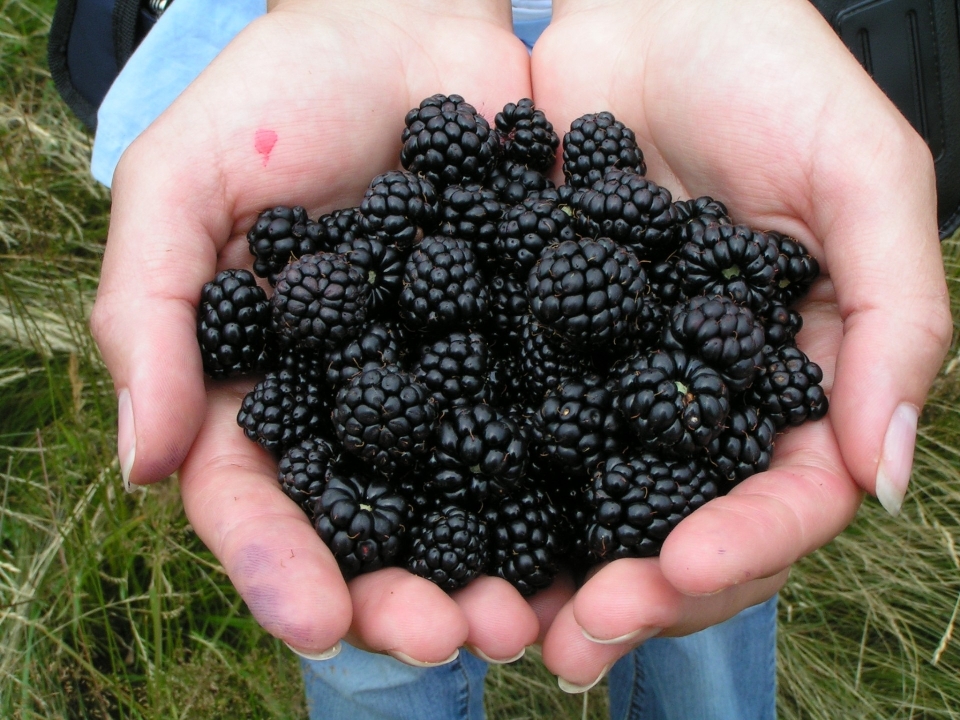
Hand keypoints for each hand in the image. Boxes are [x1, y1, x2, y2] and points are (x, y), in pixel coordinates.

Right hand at [90, 0, 543, 661]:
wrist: (400, 18)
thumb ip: (155, 317)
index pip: (259, 497)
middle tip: (448, 639)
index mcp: (269, 383)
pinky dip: (576, 474)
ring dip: (498, 565)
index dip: (281, 565)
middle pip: (375, 523)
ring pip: (471, 496)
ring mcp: (452, 375)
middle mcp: (363, 400)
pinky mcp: (530, 336)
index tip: (316, 623)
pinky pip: (554, 414)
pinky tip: (609, 525)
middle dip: (403, 590)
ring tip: (532, 619)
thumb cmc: (278, 95)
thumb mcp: (184, 186)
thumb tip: (145, 465)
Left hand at [530, 0, 951, 687]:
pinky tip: (439, 531)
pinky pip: (508, 422)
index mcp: (788, 376)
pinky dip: (479, 483)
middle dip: (636, 589)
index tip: (678, 568)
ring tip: (501, 624)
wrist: (654, 7)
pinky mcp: (534, 339)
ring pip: (588, 499)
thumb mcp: (864, 179)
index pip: (782, 492)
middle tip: (573, 643)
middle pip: (677, 522)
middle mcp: (695, 396)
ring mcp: (610, 376)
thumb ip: (893, 320)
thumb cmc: (775, 74)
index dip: (740, 542)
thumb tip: (886, 478)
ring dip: (548, 569)